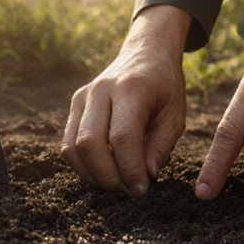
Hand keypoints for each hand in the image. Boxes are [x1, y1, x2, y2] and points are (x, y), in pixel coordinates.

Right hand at [62, 5, 190, 195]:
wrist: (146, 54)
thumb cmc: (165, 87)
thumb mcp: (175, 115)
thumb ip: (161, 146)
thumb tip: (146, 176)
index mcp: (131, 88)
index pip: (122, 137)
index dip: (130, 170)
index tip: (142, 189)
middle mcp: (101, 90)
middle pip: (89, 144)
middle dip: (108, 176)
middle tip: (129, 189)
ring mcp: (83, 96)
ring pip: (72, 147)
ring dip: (92, 174)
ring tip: (117, 182)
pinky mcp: (74, 105)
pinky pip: (67, 144)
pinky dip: (83, 165)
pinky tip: (105, 170)